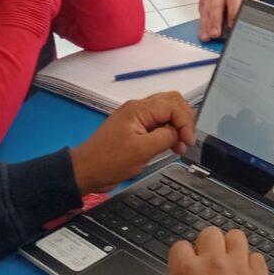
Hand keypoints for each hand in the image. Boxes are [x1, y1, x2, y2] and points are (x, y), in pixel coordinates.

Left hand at [69, 92, 195, 194]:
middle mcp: (139, 107)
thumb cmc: (110, 162)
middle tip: (188, 140)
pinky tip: (171, 144)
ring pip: (167, 110)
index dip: (186, 122)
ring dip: (178, 124)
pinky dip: (169, 130)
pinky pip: (158, 121)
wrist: (84, 172)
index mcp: (139, 109)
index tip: (189, 142)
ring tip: (181, 144)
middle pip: (172, 102)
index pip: (173, 106)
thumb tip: (180, 134)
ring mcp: (136, 116)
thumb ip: (165, 137)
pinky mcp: (135, 127)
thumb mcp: (141, 151)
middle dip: (185, 119)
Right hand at [169, 226, 270, 274]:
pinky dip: (251, 262)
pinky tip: (246, 272)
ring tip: (228, 259)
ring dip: (231, 246)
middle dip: (208, 244)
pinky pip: (257, 256)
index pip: (179, 246)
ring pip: (236, 236)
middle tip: (207, 259)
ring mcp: (239, 266)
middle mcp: (214, 263)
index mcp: (187, 272)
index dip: (182, 255)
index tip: (185, 261)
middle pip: (210, 233)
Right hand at [198, 0, 251, 41]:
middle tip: (215, 34)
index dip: (232, 13)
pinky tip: (203, 33)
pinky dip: (202, 25)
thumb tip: (249, 27)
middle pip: (216, 6)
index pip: (233, 1)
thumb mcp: (245, 2)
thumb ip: (246, 11)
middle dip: (216, 22)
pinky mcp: (203, 2)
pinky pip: (201, 14)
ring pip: (207, 11)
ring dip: (206, 26)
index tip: (232, 26)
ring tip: (207, 37)